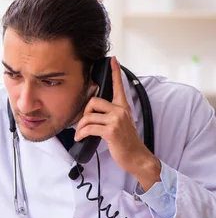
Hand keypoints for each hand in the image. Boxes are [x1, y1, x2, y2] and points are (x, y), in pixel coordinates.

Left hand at [74, 57, 160, 190]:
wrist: (137, 157)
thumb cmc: (126, 142)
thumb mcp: (121, 124)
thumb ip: (110, 115)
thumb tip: (92, 114)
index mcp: (123, 107)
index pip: (118, 86)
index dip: (115, 72)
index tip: (112, 60)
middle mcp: (121, 110)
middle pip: (93, 102)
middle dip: (84, 114)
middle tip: (83, 124)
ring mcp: (116, 120)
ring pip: (89, 116)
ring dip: (80, 127)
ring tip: (80, 134)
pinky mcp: (111, 130)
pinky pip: (89, 128)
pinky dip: (81, 134)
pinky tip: (81, 138)